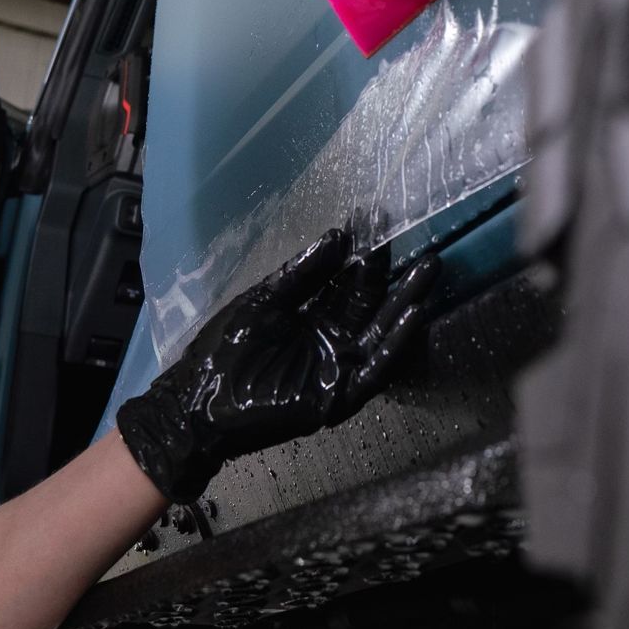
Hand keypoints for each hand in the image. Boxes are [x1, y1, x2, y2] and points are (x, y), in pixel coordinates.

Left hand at [116, 228, 441, 502]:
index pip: (347, 283)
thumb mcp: (263, 301)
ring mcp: (336, 368)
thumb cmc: (224, 348)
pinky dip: (395, 345)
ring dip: (405, 304)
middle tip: (425, 252)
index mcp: (310, 316)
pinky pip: (374, 370)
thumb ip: (301, 275)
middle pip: (372, 306)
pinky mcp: (338, 396)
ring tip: (429, 272)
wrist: (199, 400)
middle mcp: (330, 340)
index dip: (365, 258)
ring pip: (381, 333)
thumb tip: (339, 237)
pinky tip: (412, 316)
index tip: (385, 228)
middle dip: (398, 279)